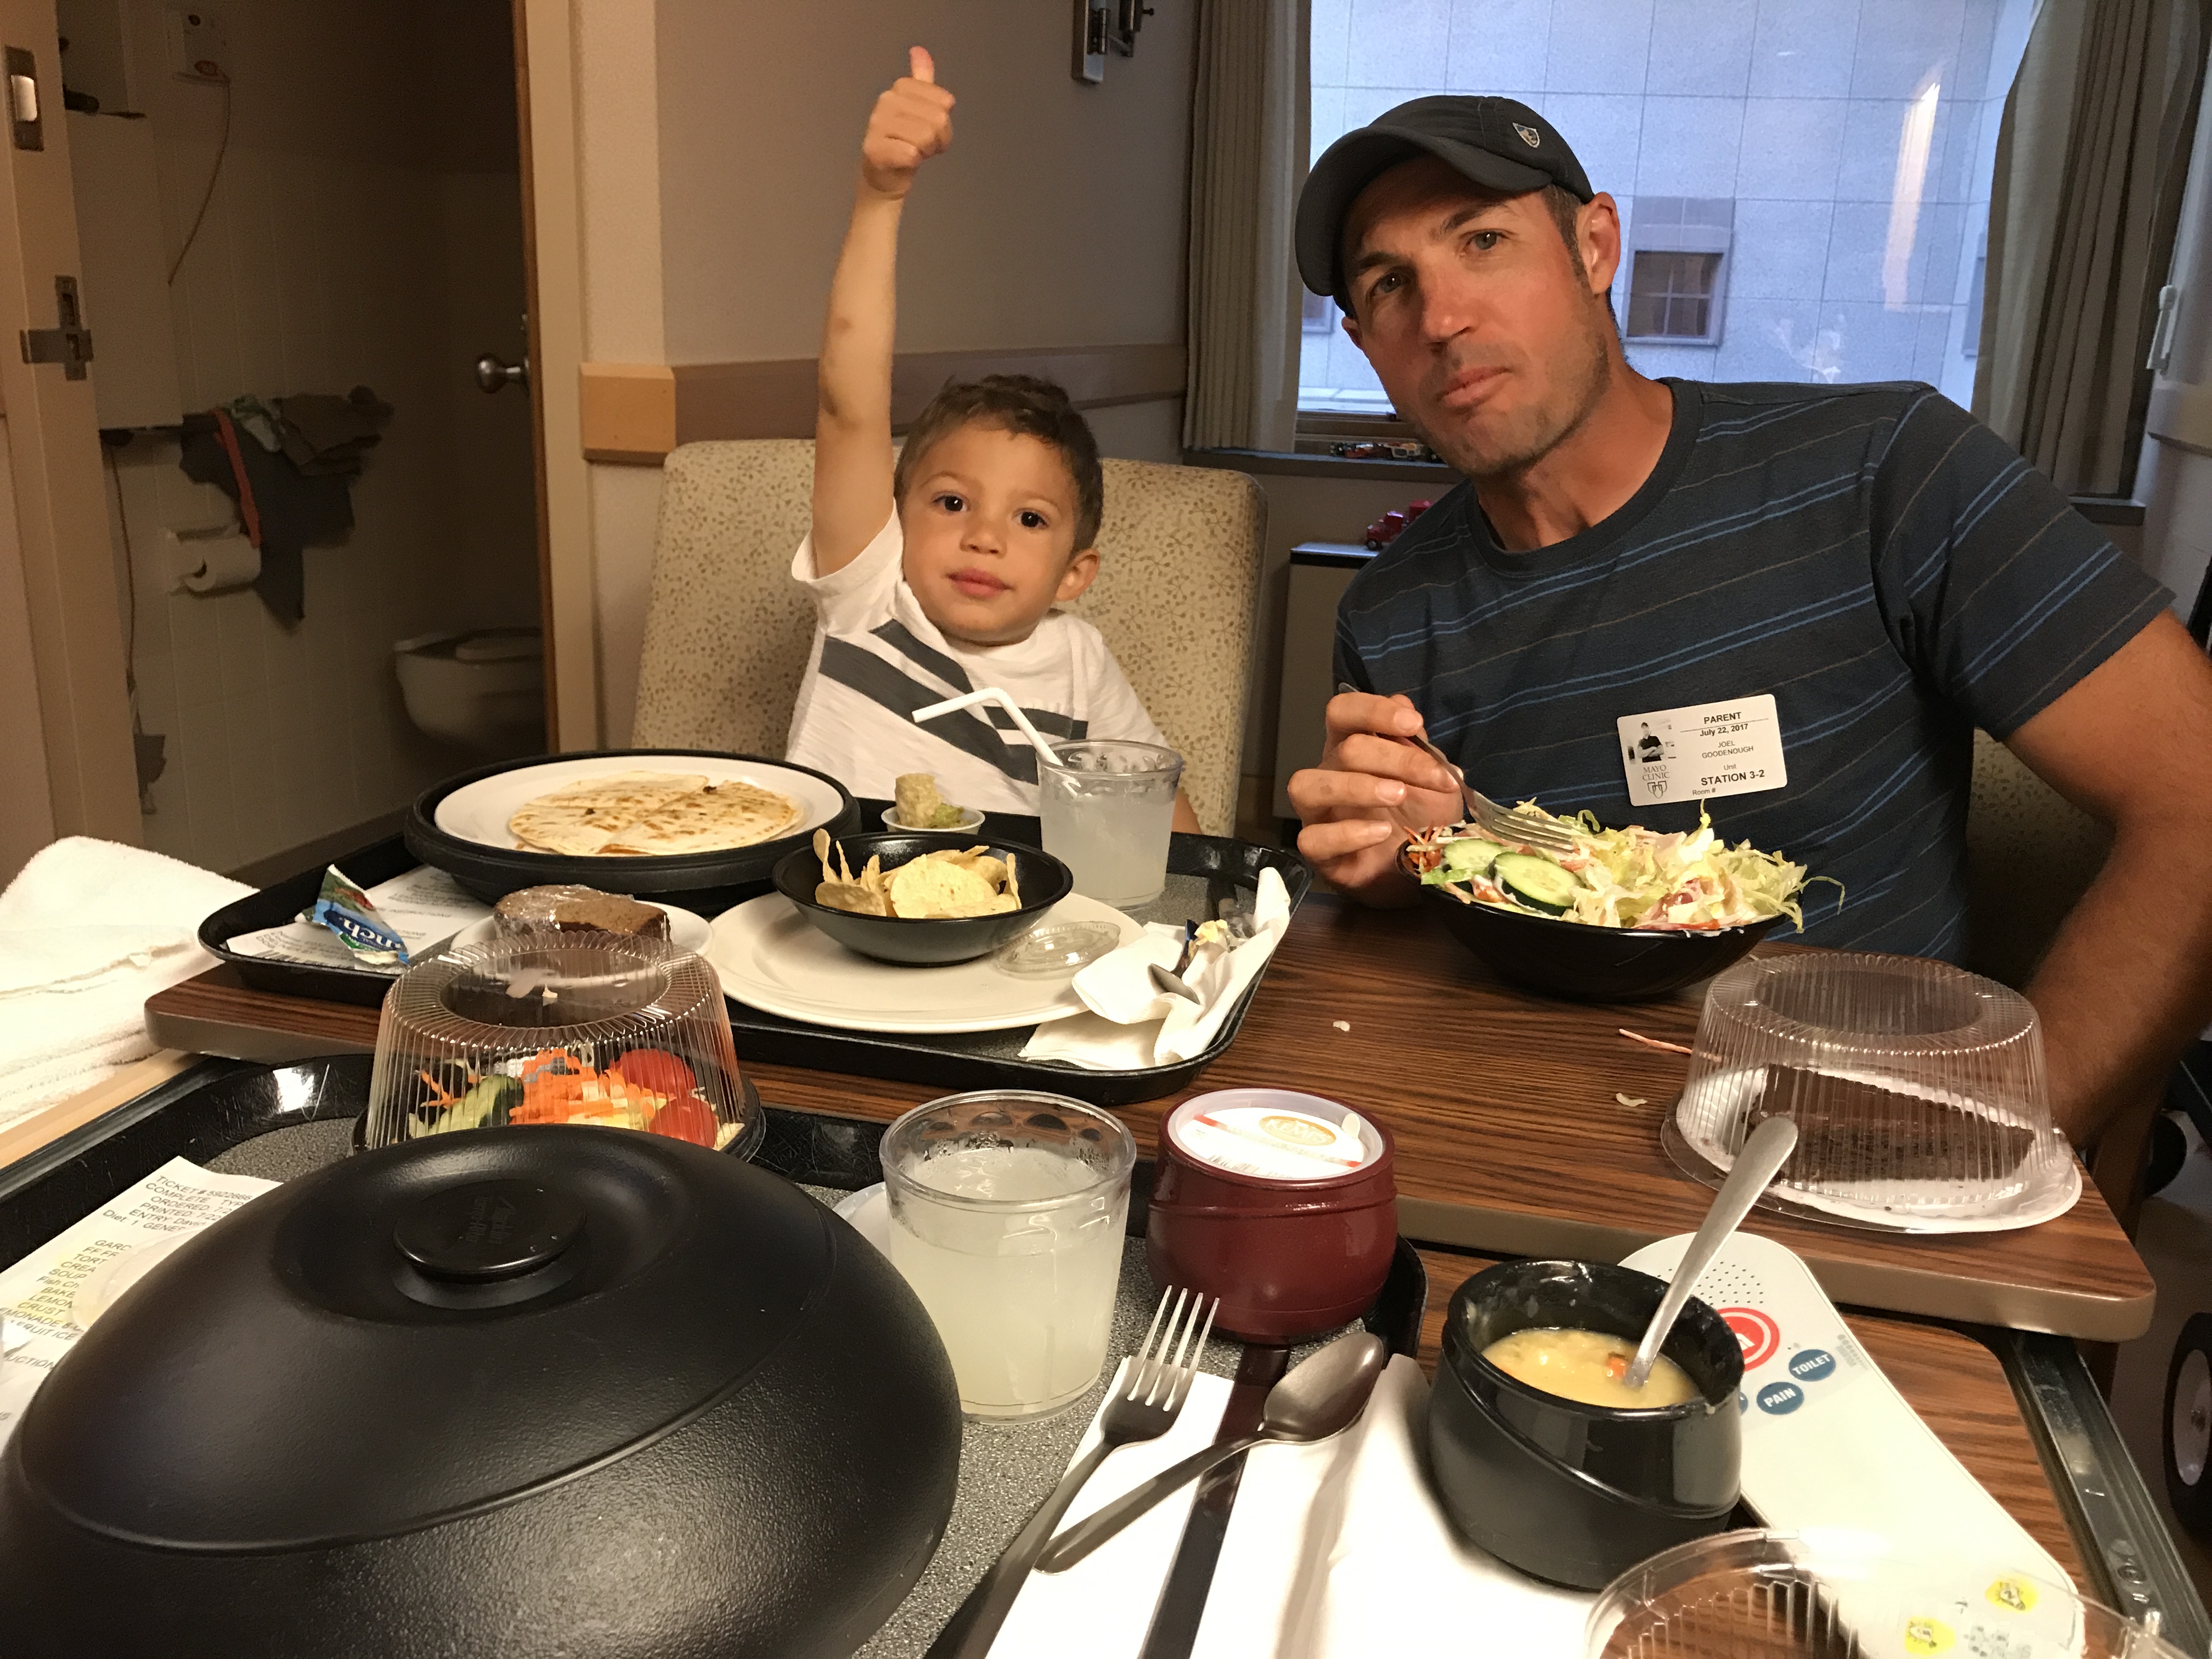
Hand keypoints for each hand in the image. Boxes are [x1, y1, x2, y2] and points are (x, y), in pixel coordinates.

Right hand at [859, 47, 953, 199]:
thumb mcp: (917, 106)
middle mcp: (886, 101)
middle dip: (938, 138)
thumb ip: (921, 78)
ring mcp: (877, 124)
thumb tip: (919, 49)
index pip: (943, 101)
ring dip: (926, 151)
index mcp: (899, 88)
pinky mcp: (875, 149)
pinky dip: (913, 162)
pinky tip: (904, 161)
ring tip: (914, 152)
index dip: (944, 119)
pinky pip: (911, 154)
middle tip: (923, 145)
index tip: (929, 127)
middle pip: (937, 119)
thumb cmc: (904, 140)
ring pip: (926, 137)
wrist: (884, 174)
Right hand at [1288, 692, 1460, 902]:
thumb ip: (1417, 743)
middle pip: (1341, 750)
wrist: (1425, 869)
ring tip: (1398, 795)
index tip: (1412, 724)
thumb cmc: (1422, 816)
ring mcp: (1319, 815)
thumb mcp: (1432, 777)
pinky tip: (1381, 833)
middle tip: (1431, 777)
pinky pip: (1313, 839)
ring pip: (1307, 786)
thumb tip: (1402, 704)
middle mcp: (1330, 775)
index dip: (1372, 711)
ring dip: (1356, 787)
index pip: (1342, 713)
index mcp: (1352, 748)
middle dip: (1391, 758)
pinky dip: (1348, 833)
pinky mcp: (1320, 854)